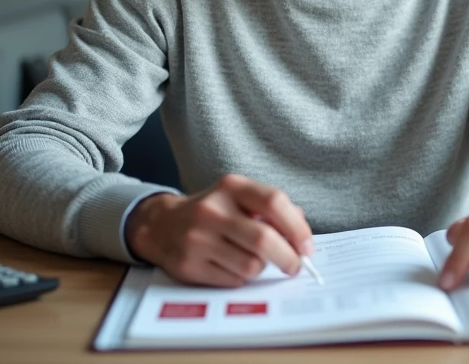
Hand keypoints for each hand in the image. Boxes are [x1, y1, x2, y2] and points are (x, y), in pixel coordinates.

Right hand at [125, 174, 313, 286]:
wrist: (161, 225)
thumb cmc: (213, 212)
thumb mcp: (239, 197)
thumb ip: (271, 209)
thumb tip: (301, 232)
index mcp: (231, 187)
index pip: (274, 202)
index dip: (297, 228)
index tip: (307, 246)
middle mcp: (213, 210)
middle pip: (264, 239)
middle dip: (288, 258)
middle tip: (295, 266)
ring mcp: (198, 238)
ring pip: (251, 265)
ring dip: (262, 268)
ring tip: (255, 260)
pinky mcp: (189, 265)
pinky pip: (233, 280)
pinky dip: (242, 278)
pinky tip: (233, 266)